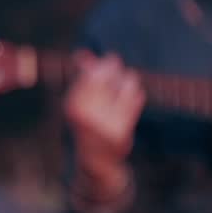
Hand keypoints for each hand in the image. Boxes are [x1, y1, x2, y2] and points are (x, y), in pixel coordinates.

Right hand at [64, 53, 144, 192]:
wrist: (96, 159)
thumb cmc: (86, 122)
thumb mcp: (79, 100)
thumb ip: (82, 76)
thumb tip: (82, 53)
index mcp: (74, 105)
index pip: (93, 72)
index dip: (103, 63)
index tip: (108, 61)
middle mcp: (88, 114)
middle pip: (110, 73)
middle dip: (115, 67)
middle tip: (117, 65)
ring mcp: (106, 123)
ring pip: (128, 82)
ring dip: (128, 80)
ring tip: (125, 85)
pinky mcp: (124, 129)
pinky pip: (137, 97)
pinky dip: (136, 94)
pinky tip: (132, 98)